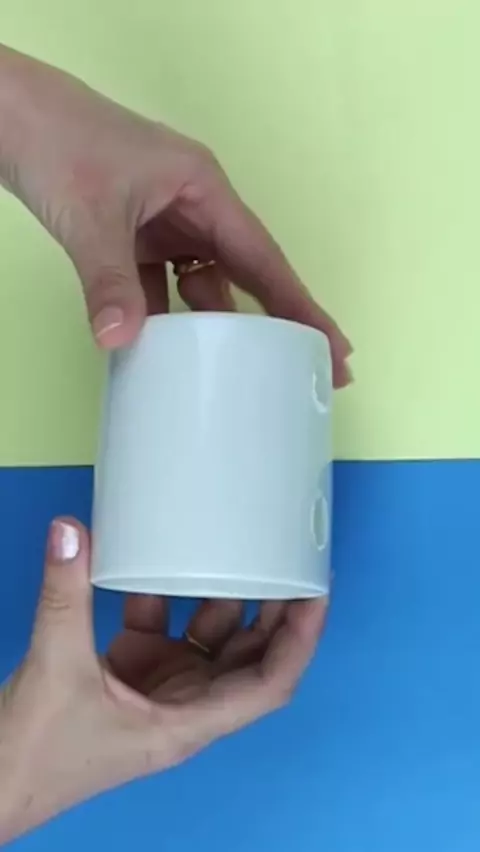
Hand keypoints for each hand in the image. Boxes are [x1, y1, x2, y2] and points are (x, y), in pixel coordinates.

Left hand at [0, 47, 351, 385]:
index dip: (300, 305)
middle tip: (311, 369)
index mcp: (204, 189)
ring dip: (216, 325)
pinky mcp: (137, 237)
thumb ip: (109, 280)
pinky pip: (163, 286)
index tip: (333, 344)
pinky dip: (166, 316)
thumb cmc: (61, 141)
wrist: (12, 116)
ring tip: (242, 372)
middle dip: (276, 320)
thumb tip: (120, 341)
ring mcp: (165, 222)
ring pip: (204, 283)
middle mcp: (194, 207)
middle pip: (247, 273)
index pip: (264, 258)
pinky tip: (171, 350)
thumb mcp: (91, 215)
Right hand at [0, 519, 326, 841]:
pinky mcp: (132, 670)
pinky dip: (165, 596)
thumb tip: (70, 532)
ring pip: (209, 638)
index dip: (298, 641)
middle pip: (248, 655)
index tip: (315, 596)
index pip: (267, 683)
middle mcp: (185, 703)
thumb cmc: (37, 755)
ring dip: (225, 599)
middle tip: (289, 561)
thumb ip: (65, 595)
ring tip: (241, 551)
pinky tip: (165, 561)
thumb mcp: (56, 669)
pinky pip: (163, 626)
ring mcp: (160, 685)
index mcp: (188, 720)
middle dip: (273, 612)